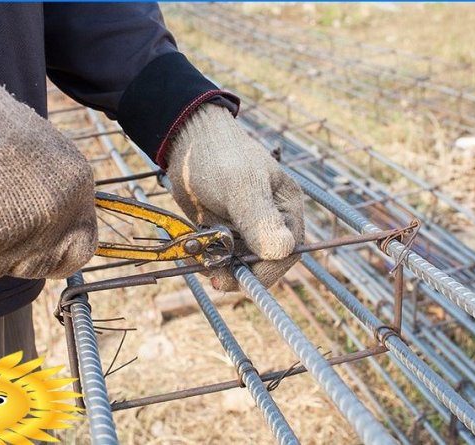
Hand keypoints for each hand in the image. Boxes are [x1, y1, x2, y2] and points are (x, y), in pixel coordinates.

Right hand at [0, 42, 96, 280]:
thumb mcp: (46, 151)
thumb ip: (58, 195)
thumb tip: (55, 227)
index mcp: (75, 196)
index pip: (79, 252)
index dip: (58, 251)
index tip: (41, 247)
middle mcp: (50, 224)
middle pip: (35, 266)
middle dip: (16, 252)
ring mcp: (9, 241)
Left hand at [166, 104, 303, 290]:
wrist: (187, 142)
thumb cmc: (218, 156)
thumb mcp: (240, 186)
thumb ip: (260, 219)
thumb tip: (283, 250)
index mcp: (286, 209)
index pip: (286, 253)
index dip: (266, 272)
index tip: (240, 280)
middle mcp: (272, 222)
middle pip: (264, 264)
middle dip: (240, 272)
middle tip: (214, 277)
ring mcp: (247, 229)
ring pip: (240, 264)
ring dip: (221, 267)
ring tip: (200, 258)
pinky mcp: (226, 232)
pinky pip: (222, 257)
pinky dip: (208, 260)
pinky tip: (195, 252)